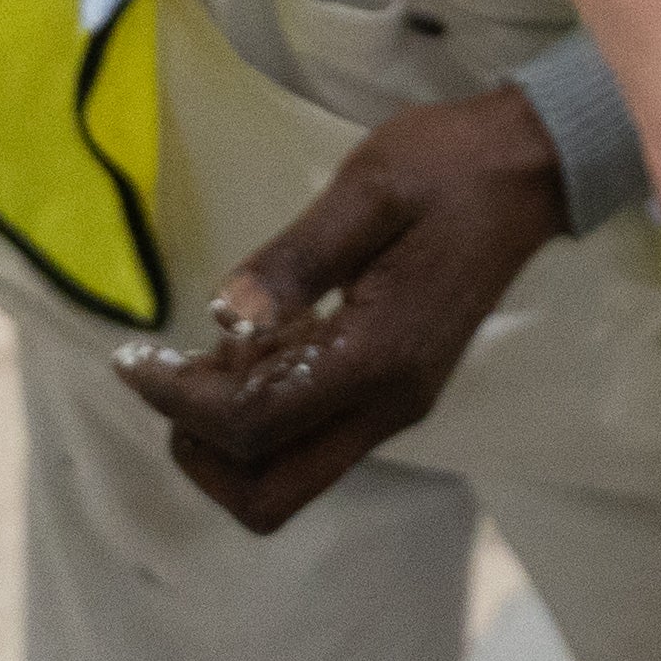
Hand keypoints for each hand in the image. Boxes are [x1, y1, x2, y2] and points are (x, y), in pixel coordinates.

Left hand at [116, 89, 567, 532]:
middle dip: (200, 450)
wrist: (529, 171)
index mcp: (380, 355)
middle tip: (165, 375)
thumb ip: (294, 258)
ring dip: (227, 442)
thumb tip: (220, 316)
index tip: (131, 356)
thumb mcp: (367, 188)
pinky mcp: (394, 393)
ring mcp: (395, 407)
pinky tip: (247, 350)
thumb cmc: (447, 165)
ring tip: (200, 359)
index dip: (177, 399)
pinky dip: (260, 421)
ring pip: (288, 481)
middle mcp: (389, 403)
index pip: (253, 421)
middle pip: (269, 495)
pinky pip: (311, 442)